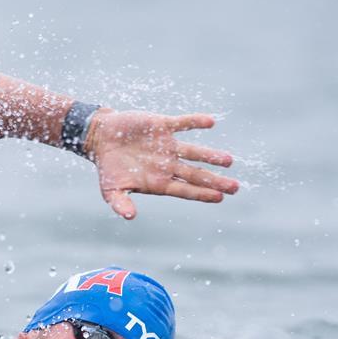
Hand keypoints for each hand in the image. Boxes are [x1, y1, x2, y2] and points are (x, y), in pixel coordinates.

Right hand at [84, 109, 238, 219]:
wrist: (101, 139)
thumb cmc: (108, 167)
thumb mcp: (111, 190)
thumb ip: (120, 203)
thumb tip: (129, 216)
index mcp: (158, 181)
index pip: (185, 190)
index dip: (202, 194)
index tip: (220, 198)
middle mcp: (167, 165)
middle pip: (196, 174)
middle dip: (215, 181)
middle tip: (235, 188)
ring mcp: (167, 146)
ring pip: (194, 151)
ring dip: (210, 156)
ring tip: (229, 161)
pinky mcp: (162, 126)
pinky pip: (182, 124)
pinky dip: (195, 122)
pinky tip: (211, 122)